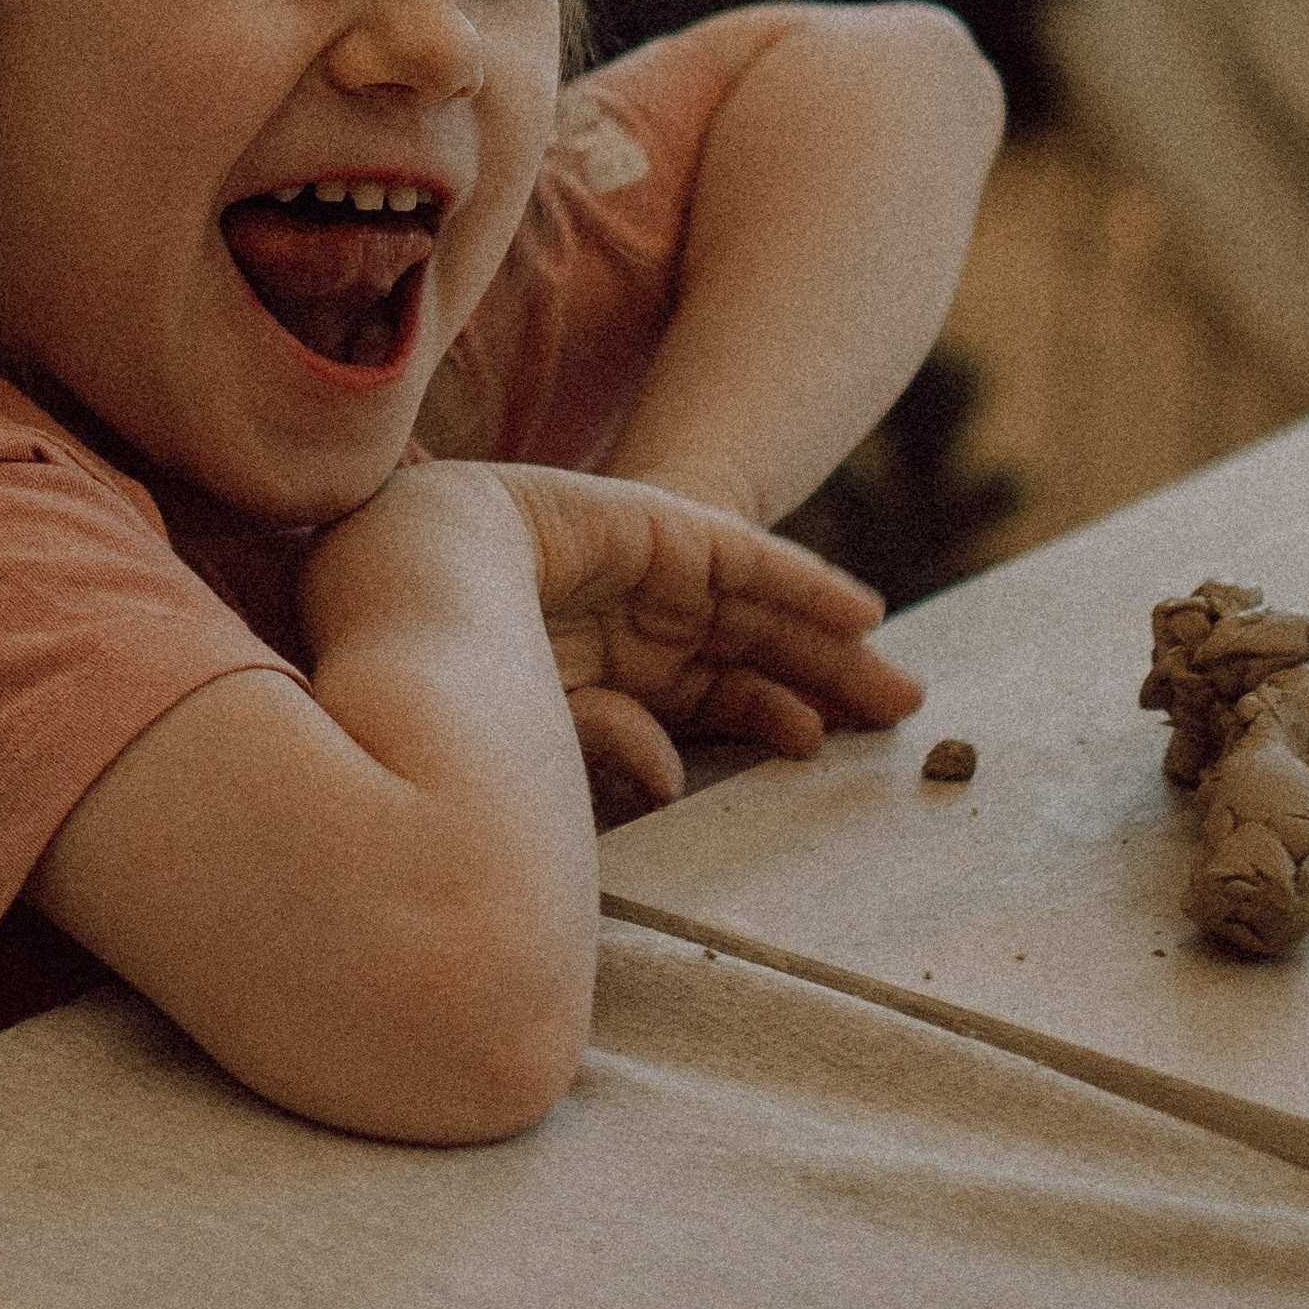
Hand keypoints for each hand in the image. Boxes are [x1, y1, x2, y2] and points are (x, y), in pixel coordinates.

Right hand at [490, 460, 924, 817]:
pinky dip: (809, 586)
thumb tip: (670, 778)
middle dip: (824, 689)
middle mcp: (637, 630)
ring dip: (831, 648)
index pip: (707, 707)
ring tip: (896, 686)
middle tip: (898, 723)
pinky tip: (863, 614)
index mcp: (607, 684)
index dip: (765, 725)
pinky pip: (753, 563)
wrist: (409, 563)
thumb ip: (608, 744)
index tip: (819, 757)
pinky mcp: (666, 529)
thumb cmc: (451, 663)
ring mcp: (653, 577)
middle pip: (750, 661)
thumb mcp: (538, 723)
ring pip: (761, 617)